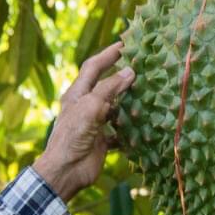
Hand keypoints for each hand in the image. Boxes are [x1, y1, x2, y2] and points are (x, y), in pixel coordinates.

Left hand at [33, 43, 133, 199]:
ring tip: (148, 96)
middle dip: (123, 76)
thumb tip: (130, 72)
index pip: (93, 66)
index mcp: (78, 93)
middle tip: (143, 66)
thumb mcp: (91, 106)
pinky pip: (119, 131)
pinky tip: (143, 127)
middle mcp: (86, 105)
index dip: (108, 53)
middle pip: (106, 85)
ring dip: (130, 103)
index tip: (126, 43)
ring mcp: (94, 123)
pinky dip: (130, 130)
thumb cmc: (73, 136)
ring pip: (115, 107)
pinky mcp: (101, 140)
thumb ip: (110, 89)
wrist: (66, 171)